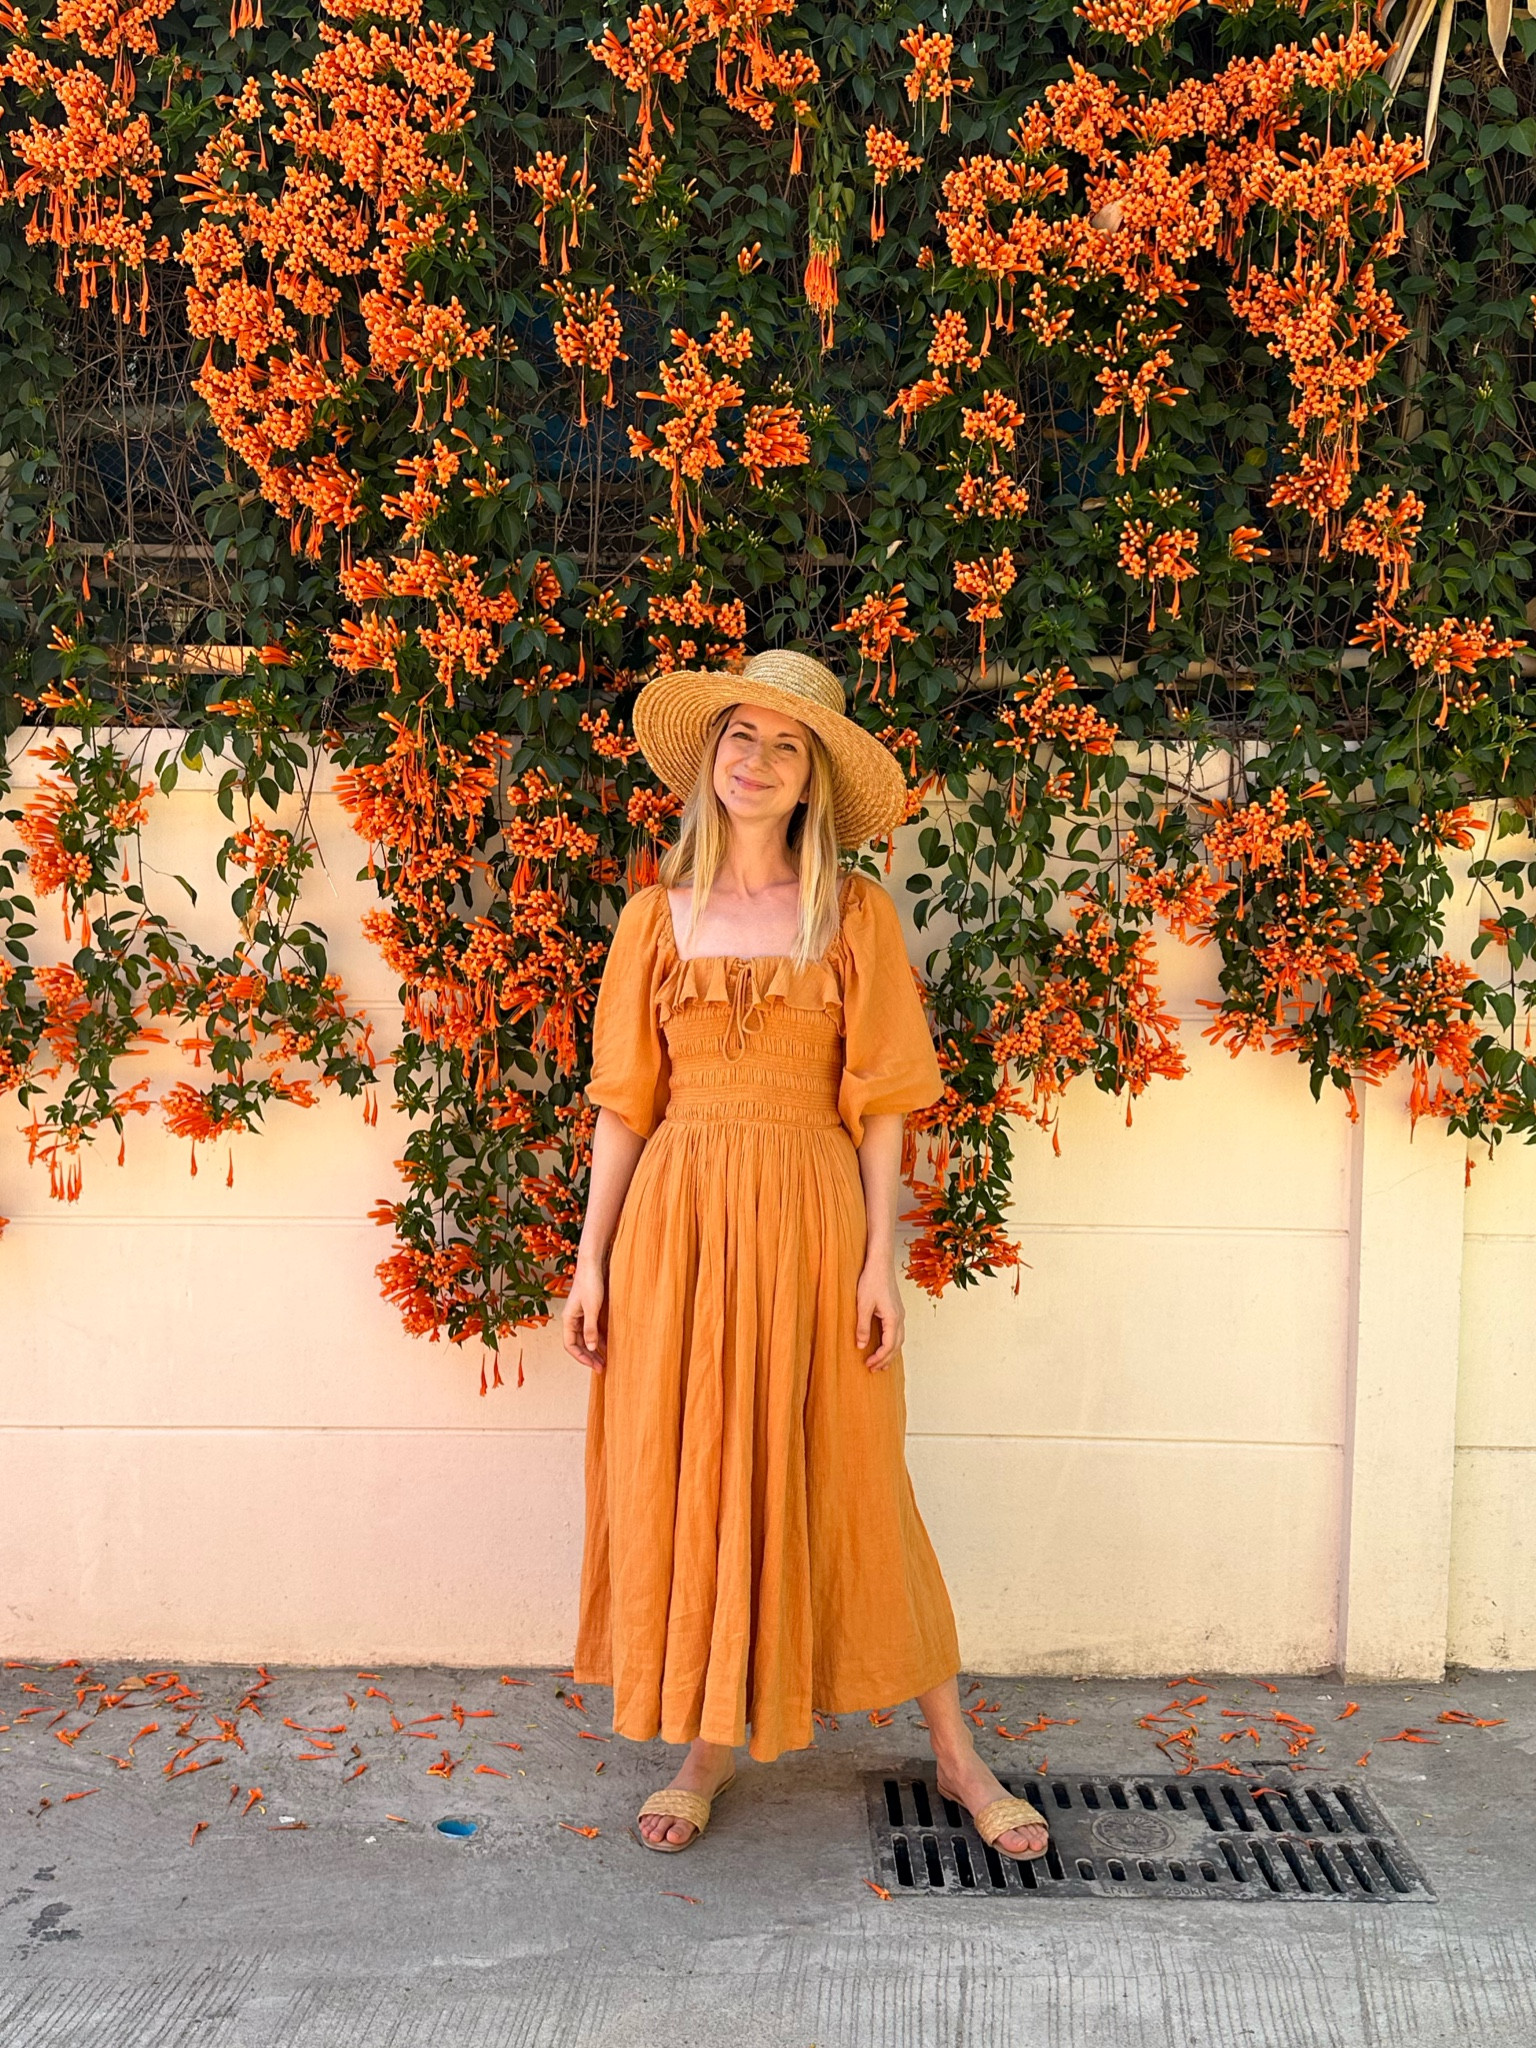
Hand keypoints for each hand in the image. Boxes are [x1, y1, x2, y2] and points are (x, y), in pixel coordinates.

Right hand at [561, 1255, 606, 1371]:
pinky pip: (592, 1329)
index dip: (581, 1357)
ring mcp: (581, 1314)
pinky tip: (609, 1344)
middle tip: (601, 1368)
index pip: (570, 1345)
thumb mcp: (592, 1308)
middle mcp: (573, 1318)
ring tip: (606, 1360)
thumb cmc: (590, 1283)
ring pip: (585, 1337)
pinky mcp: (590, 1309)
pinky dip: (599, 1338)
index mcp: (568, 1319)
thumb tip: (592, 1348)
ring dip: (594, 1349)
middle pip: (578, 1343)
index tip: (594, 1365)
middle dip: (588, 1357)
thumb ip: (591, 1329)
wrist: (593, 1263)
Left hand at [855, 1254, 903, 1370]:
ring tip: (881, 1363)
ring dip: (891, 1353)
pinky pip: (898, 1332)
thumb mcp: (863, 1305)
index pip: (888, 1346)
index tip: (868, 1365)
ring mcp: (900, 1313)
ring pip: (899, 1340)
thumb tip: (861, 1346)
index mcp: (893, 1319)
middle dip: (886, 1360)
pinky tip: (885, 1344)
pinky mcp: (896, 1309)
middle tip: (874, 1370)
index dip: (879, 1358)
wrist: (880, 1263)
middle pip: (896, 1346)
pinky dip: (892, 1343)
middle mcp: (900, 1318)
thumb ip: (863, 1327)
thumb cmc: (872, 1280)